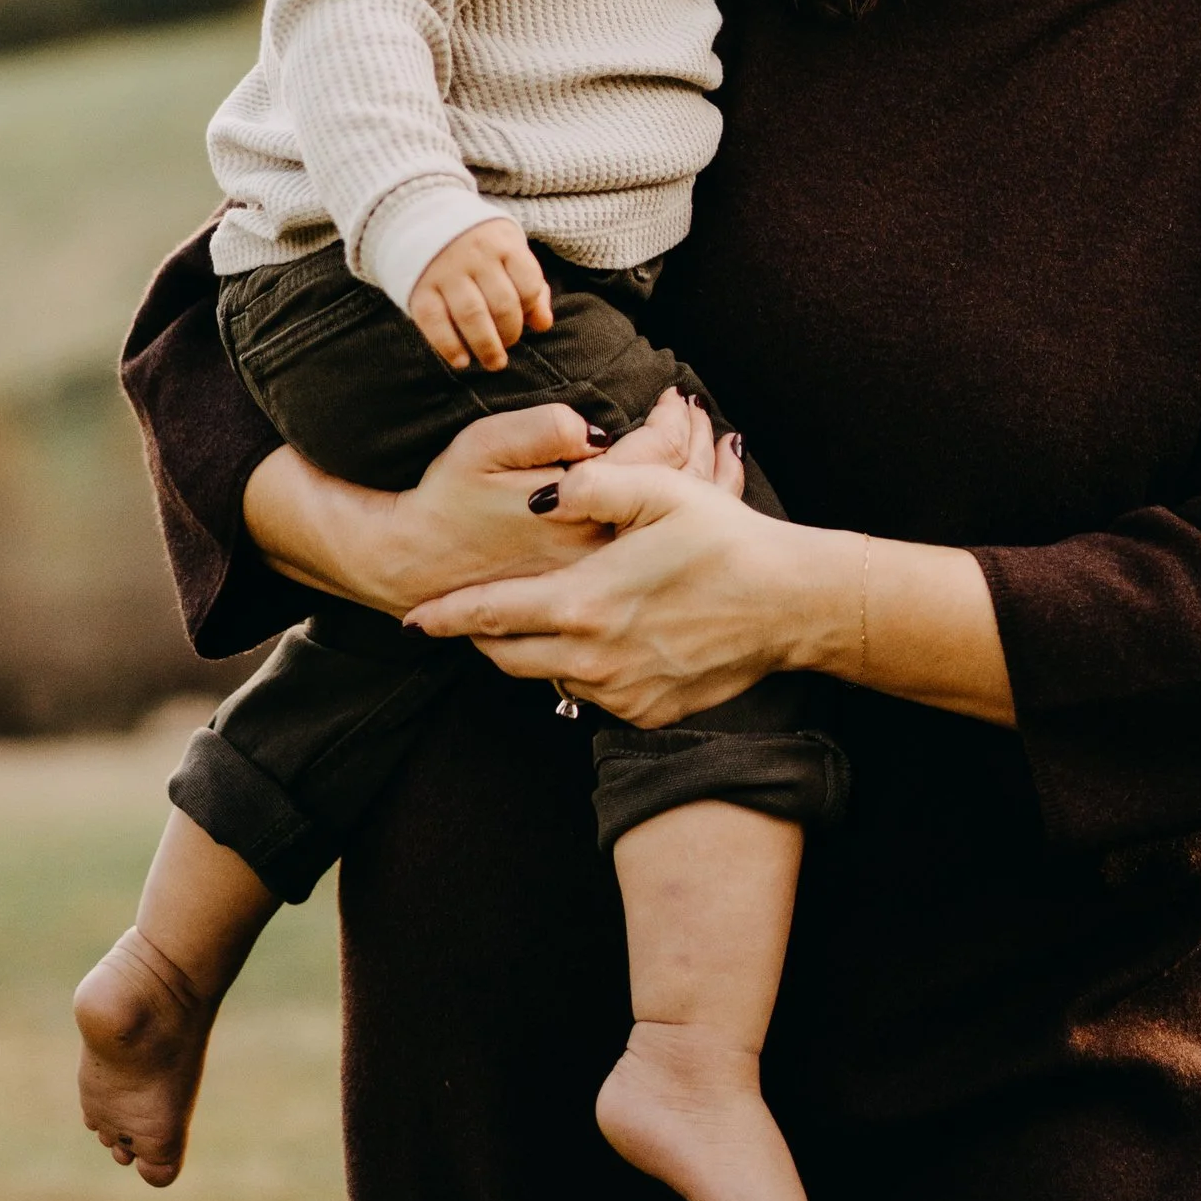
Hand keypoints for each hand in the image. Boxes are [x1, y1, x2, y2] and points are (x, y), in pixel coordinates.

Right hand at [241, 386, 716, 616]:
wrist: (417, 568)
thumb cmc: (448, 500)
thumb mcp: (482, 448)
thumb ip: (541, 431)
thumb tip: (597, 428)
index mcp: (582, 508)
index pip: (655, 455)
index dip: (673, 420)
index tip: (675, 396)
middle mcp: (602, 547)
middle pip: (680, 494)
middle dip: (699, 447)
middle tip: (700, 415)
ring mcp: (602, 572)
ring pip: (675, 528)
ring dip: (703, 483)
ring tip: (717, 449)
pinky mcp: (594, 586)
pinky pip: (657, 552)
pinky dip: (685, 521)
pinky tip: (695, 501)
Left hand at [404, 434, 831, 725]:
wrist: (790, 604)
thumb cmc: (725, 538)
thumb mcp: (661, 491)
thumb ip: (592, 486)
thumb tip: (542, 491)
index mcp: (585, 601)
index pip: (490, 615)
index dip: (444, 618)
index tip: (410, 621)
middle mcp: (593, 658)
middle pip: (507, 656)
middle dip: (481, 637)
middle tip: (474, 613)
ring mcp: (621, 693)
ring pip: (550, 676)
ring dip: (538, 650)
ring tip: (552, 615)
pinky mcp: (647, 713)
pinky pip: (595, 694)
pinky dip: (586, 669)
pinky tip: (609, 637)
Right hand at [409, 217, 551, 370]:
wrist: (420, 216)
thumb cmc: (477, 242)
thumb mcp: (509, 250)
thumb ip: (530, 285)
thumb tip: (543, 324)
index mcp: (502, 243)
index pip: (528, 284)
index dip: (530, 309)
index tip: (525, 320)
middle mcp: (475, 256)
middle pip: (502, 305)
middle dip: (510, 334)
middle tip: (507, 345)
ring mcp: (445, 272)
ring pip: (471, 316)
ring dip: (486, 346)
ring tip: (494, 362)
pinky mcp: (419, 289)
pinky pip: (435, 323)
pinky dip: (449, 346)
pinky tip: (462, 361)